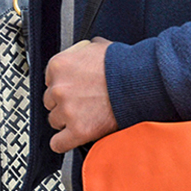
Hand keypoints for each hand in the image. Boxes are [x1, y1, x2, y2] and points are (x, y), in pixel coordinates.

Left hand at [44, 38, 118, 152]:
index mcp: (58, 66)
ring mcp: (67, 110)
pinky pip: (58, 143)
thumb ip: (80, 51)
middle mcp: (58, 88)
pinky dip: (63, 143)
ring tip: (86, 118)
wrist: (141, 83)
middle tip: (83, 104)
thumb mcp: (96, 46)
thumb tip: (81, 52)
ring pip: (54, 121)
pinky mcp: (79, 130)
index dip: (64, 86)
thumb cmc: (123, 64)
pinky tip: (70, 139)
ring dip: (67, 121)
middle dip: (65, 103)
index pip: (49, 81)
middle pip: (50, 101)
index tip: (75, 90)